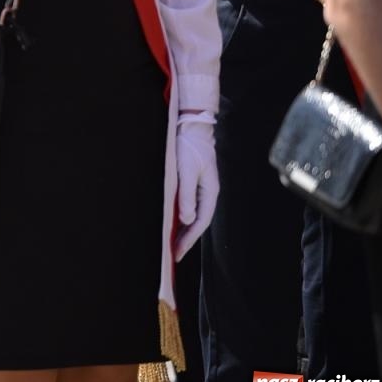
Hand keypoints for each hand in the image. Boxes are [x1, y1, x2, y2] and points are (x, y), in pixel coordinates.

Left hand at [174, 113, 218, 259]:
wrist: (191, 126)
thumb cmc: (189, 147)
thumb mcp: (186, 170)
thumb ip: (186, 195)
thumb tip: (186, 219)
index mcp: (210, 192)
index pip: (201, 221)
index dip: (189, 238)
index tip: (177, 252)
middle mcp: (207, 193)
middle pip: (197, 222)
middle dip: (186, 239)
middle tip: (172, 255)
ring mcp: (200, 189)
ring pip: (192, 215)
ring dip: (183, 230)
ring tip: (171, 245)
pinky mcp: (192, 183)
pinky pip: (187, 206)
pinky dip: (180, 217)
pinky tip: (171, 224)